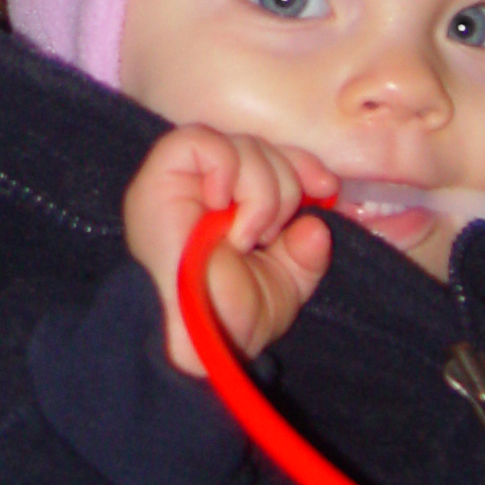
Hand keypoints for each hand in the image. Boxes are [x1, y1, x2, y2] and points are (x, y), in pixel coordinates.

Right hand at [123, 125, 335, 376]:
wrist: (197, 342)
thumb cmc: (230, 319)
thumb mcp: (283, 284)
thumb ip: (305, 252)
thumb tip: (316, 225)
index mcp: (228, 204)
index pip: (268, 155)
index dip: (300, 164)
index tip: (325, 188)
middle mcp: (201, 185)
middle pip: (257, 146)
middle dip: (283, 187)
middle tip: (269, 235)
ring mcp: (179, 180)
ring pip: (236, 144)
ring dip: (260, 191)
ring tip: (245, 235)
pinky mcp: (158, 178)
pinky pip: (198, 142)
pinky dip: (225, 168)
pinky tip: (220, 206)